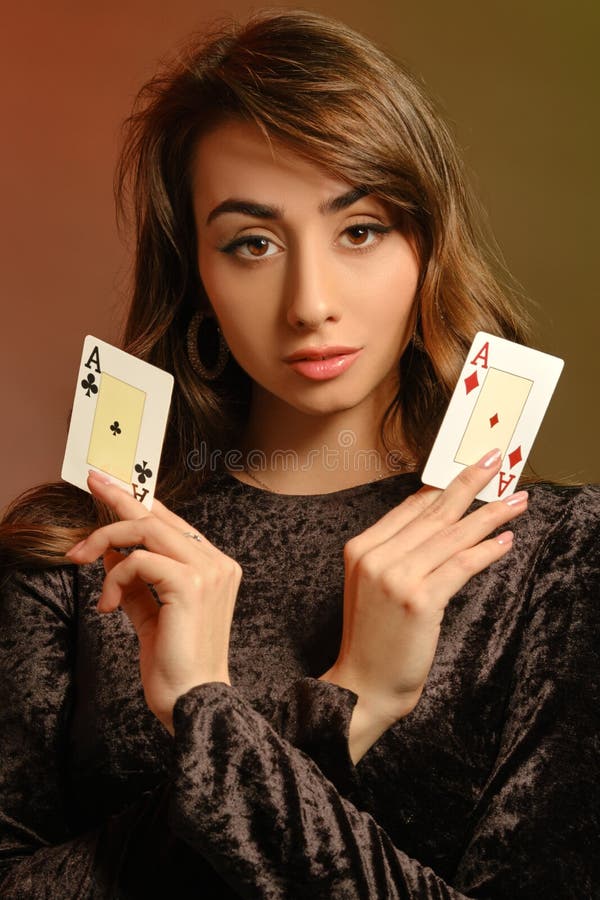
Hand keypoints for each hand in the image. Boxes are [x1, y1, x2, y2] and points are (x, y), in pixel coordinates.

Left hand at [66, 471, 241, 733]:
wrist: (192, 702)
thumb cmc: (175, 664)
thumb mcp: (150, 614)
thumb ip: (135, 582)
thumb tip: (110, 553)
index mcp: (214, 567)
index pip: (172, 522)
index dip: (140, 500)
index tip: (110, 485)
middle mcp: (217, 563)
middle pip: (159, 516)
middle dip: (118, 500)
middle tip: (90, 486)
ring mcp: (209, 571)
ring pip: (147, 530)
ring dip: (105, 540)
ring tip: (80, 559)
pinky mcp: (192, 585)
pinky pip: (138, 561)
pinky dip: (113, 579)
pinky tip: (107, 606)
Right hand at [320, 449, 527, 761]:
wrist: (363, 685)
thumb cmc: (374, 638)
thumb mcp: (373, 585)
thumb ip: (398, 551)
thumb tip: (437, 517)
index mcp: (361, 548)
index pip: (410, 507)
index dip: (443, 486)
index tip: (469, 469)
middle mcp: (376, 557)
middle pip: (433, 513)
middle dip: (469, 484)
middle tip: (495, 462)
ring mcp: (396, 578)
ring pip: (451, 536)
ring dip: (489, 516)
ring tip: (516, 501)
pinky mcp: (419, 600)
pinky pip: (460, 565)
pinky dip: (486, 551)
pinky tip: (505, 541)